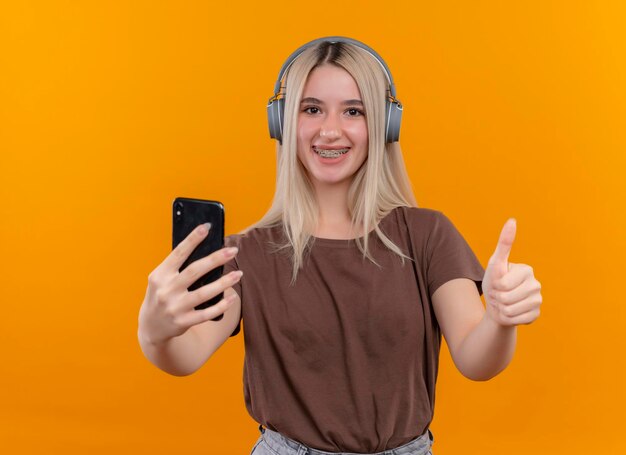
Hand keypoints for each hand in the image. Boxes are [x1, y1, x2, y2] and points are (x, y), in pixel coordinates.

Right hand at [138, 223, 241, 345]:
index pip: (178, 253)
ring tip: (239, 274)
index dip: (192, 240)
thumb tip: (206, 249)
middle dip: (215, 259)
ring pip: (204, 293)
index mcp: (160, 275)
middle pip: (194, 271)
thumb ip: (176, 267)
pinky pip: (207, 313)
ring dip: (224, 283)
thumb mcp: (160, 279)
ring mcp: (175, 307)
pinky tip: (232, 297)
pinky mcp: (183, 322)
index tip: (207, 227)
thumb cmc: (161, 295)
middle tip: (233, 250)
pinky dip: (221, 305)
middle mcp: (166, 290)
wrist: (150, 327)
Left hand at [482, 218, 541, 326]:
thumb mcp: (495, 263)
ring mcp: (538, 301)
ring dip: (501, 309)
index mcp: (527, 270)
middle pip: (506, 298)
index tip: (497, 282)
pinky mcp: (536, 315)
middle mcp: (536, 284)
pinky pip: (517, 320)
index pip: (503, 283)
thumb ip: (504, 243)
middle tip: (499, 294)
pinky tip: (511, 312)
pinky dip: (508, 318)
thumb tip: (512, 220)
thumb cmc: (494, 281)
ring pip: (510, 310)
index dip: (494, 286)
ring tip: (503, 303)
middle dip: (497, 298)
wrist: (497, 305)